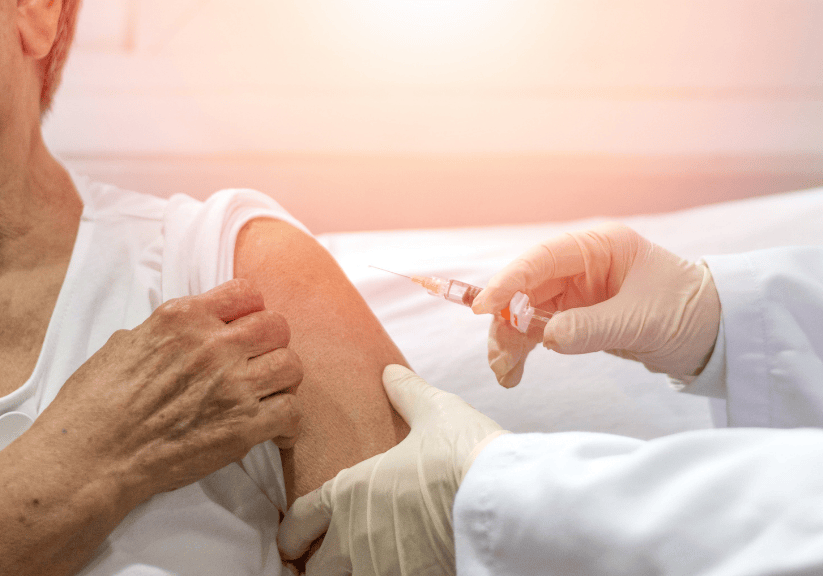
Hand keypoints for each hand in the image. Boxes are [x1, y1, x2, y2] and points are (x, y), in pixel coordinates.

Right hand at [33, 278, 302, 501]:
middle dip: (271, 344)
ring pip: (291, 365)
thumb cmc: (93, 406)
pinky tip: (274, 429)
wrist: (89, 460)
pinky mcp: (243, 427)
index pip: (246, 293)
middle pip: (277, 326)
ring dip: (282, 380)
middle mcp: (213, 345)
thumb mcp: (123, 345)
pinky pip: (291, 412)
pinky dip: (287, 422)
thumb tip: (182, 333)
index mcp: (182, 319)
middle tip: (259, 363)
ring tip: (268, 394)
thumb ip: (163, 332)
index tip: (246, 328)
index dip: (251, 311)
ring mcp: (232, 386)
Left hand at [277, 365, 506, 575]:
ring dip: (356, 574)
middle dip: (323, 565)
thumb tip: (391, 372)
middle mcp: (357, 537)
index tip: (291, 539)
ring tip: (372, 565)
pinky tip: (409, 567)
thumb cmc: (461, 450)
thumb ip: (407, 393)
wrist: (500, 498)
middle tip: (333, 560)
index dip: (292, 531)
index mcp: (352, 492)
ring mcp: (383, 568)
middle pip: (320, 569)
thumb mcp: (434, 411)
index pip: (303, 518)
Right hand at [471, 223, 720, 386]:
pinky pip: (539, 331)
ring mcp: (577, 291)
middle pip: (526, 289)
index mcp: (598, 247)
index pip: (541, 259)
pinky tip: (515, 372)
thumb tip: (545, 339)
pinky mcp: (577, 316)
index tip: (484, 309)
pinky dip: (524, 350)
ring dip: (510, 342)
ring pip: (526, 313)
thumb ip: (591, 327)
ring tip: (506, 375)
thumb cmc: (689, 312)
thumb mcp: (641, 320)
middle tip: (498, 359)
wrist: (716, 334)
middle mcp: (581, 265)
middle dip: (506, 323)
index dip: (508, 283)